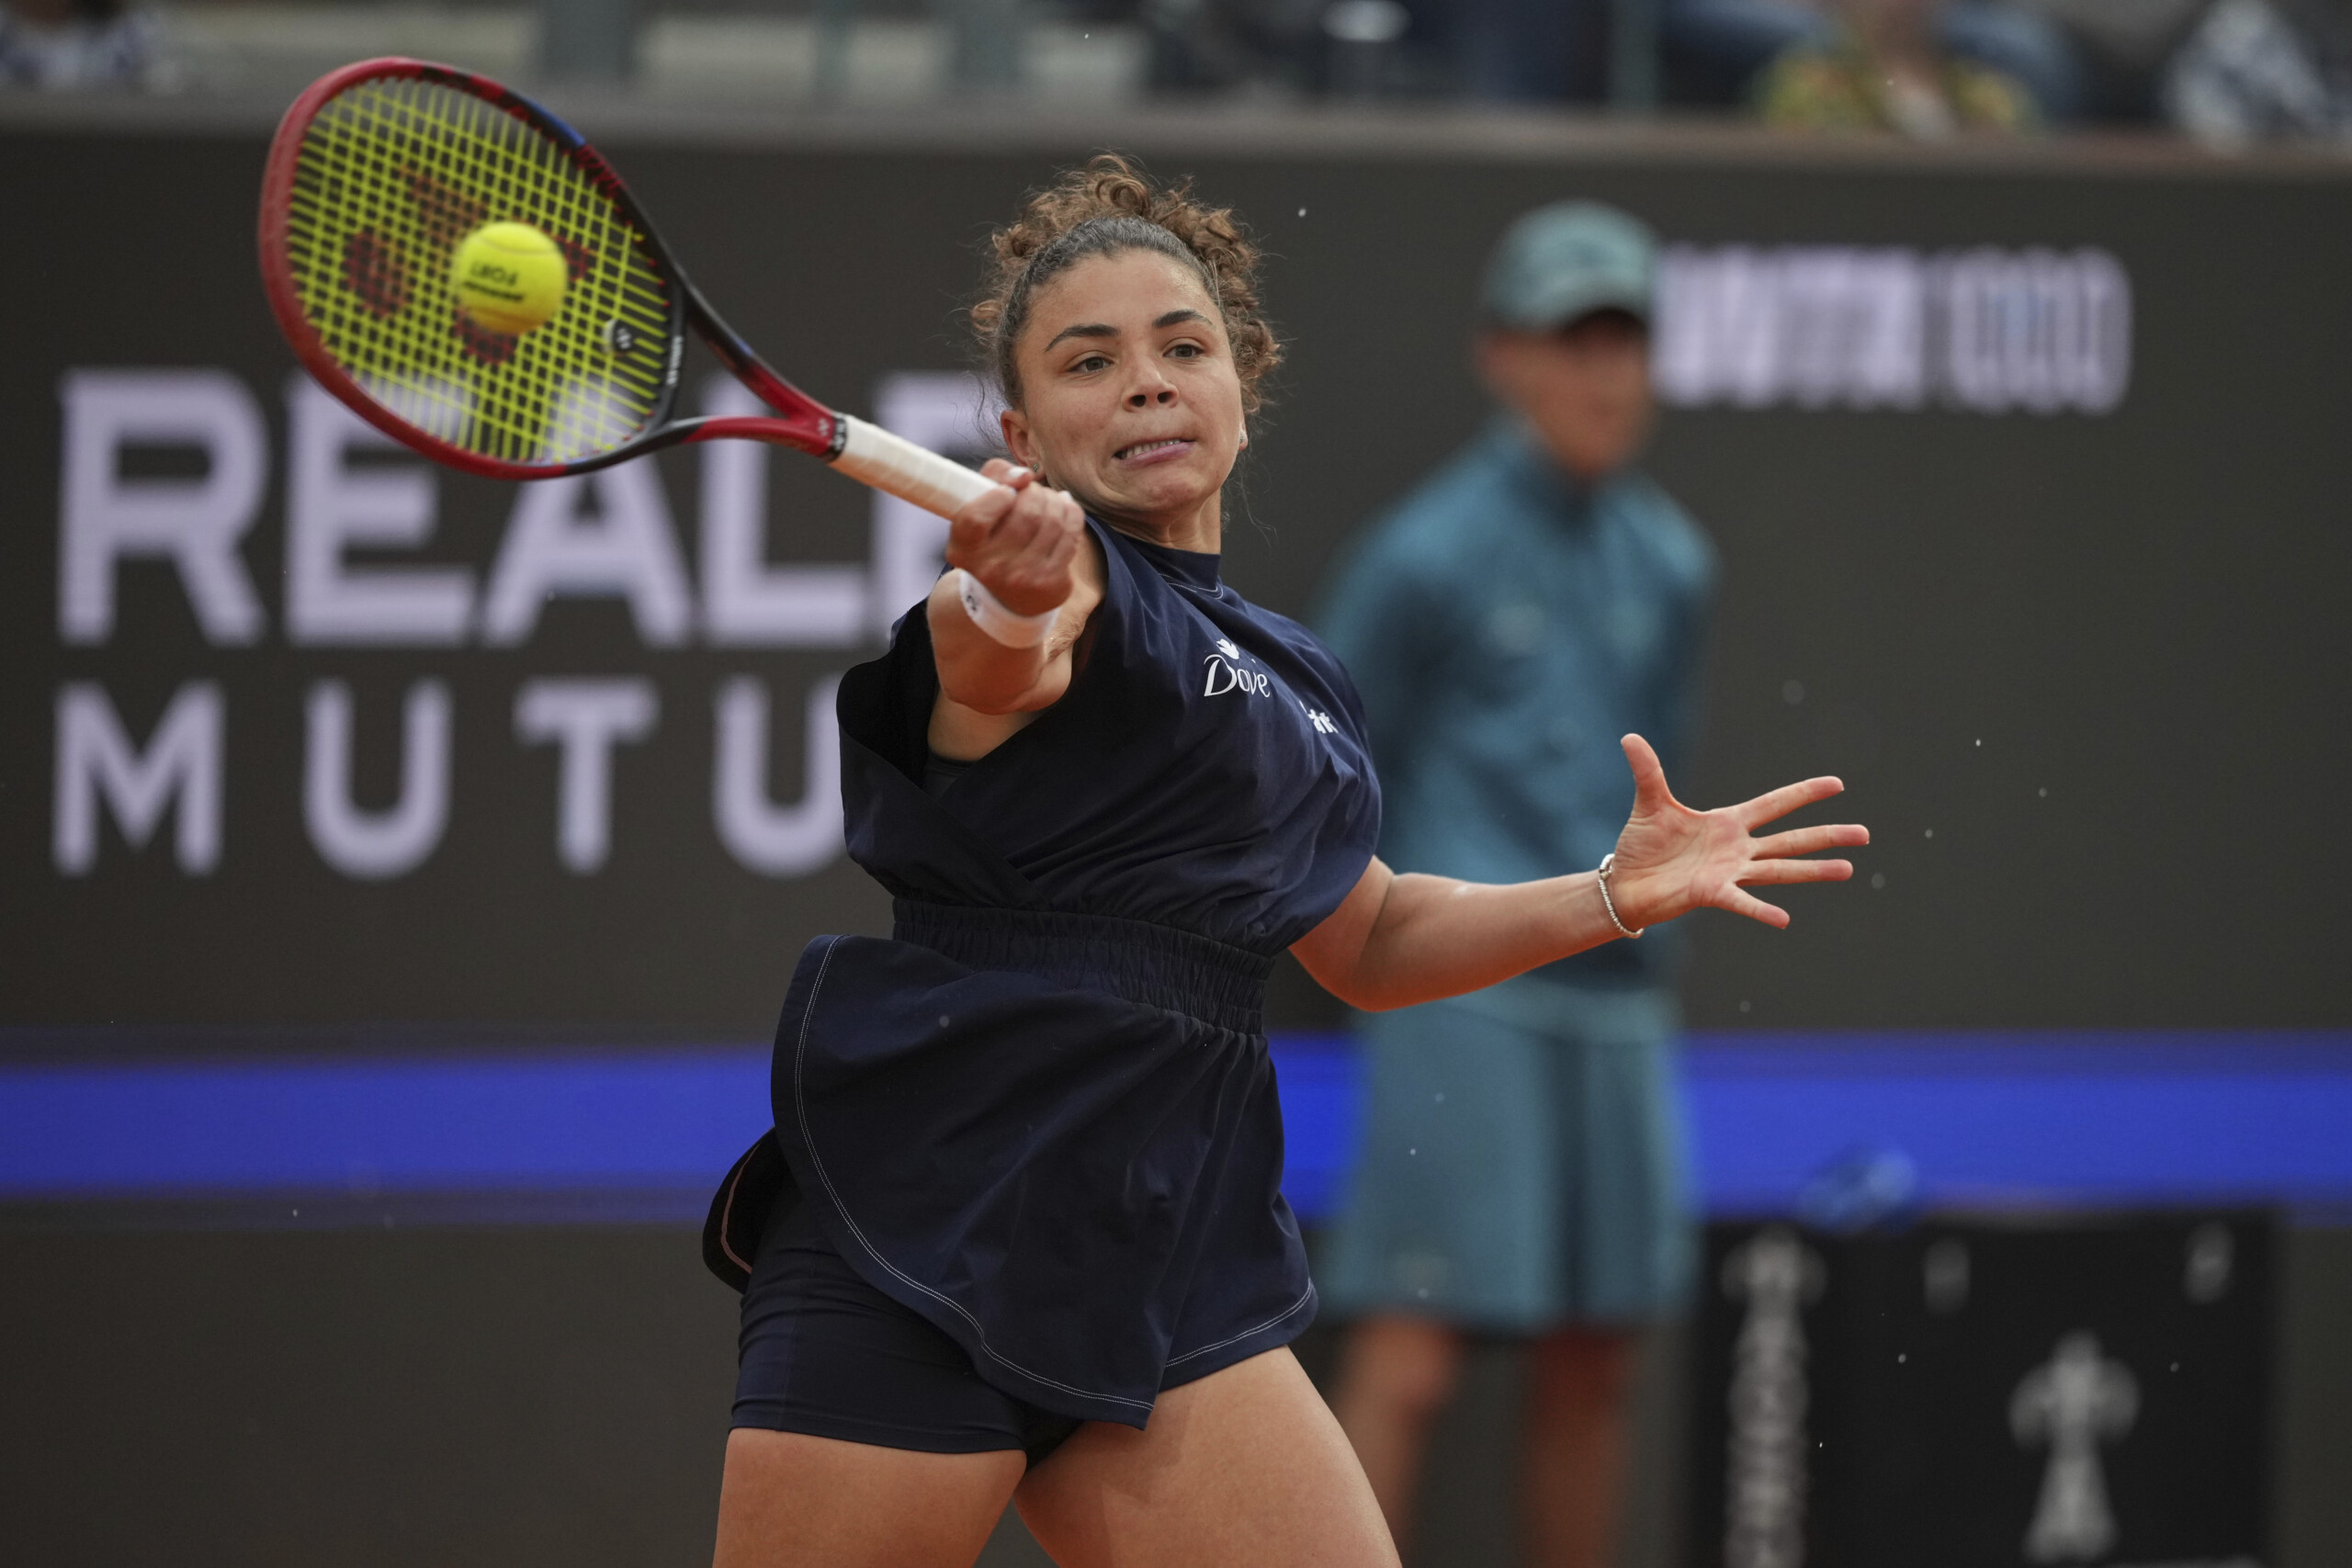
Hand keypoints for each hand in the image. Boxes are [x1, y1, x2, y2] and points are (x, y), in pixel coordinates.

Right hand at [946, 458, 1086, 616]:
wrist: (1013, 594)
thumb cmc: (995, 535)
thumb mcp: (981, 506)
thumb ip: (994, 476)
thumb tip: (1023, 476)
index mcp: (963, 549)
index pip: (975, 518)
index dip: (996, 497)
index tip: (1007, 491)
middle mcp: (990, 568)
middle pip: (1026, 513)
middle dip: (1035, 492)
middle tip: (1032, 493)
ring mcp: (1022, 577)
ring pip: (1052, 520)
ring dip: (1054, 500)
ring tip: (1048, 501)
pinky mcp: (1050, 581)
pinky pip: (1071, 532)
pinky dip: (1071, 512)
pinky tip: (1064, 510)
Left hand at [1605, 734, 1868, 930]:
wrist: (1624, 883)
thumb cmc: (1643, 846)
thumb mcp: (1650, 802)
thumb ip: (1648, 770)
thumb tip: (1629, 736)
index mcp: (1728, 823)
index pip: (1774, 804)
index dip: (1803, 793)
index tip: (1837, 784)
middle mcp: (1737, 849)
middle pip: (1790, 840)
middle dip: (1827, 836)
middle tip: (1865, 834)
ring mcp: (1728, 873)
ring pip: (1780, 870)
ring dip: (1812, 870)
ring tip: (1848, 870)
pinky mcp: (1712, 893)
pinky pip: (1740, 901)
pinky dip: (1760, 909)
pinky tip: (1784, 919)